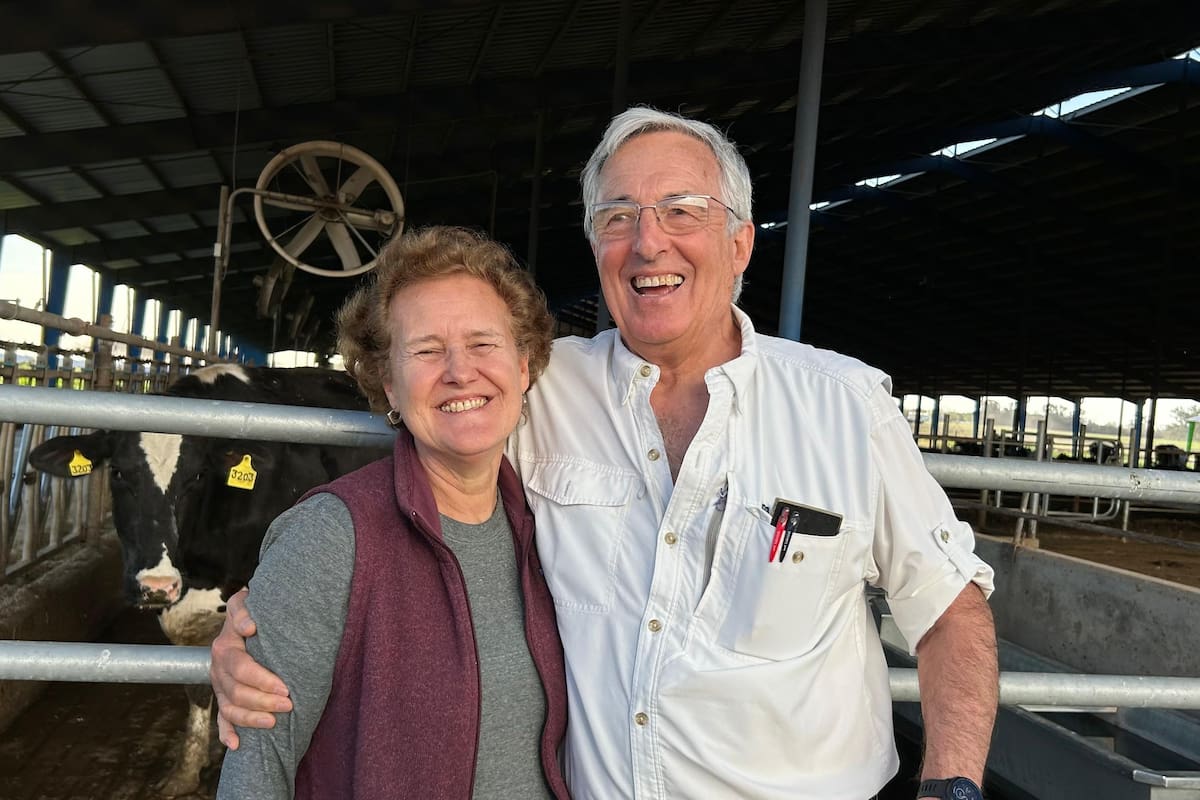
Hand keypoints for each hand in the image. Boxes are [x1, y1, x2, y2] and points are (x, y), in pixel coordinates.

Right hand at [210, 588, 292, 748]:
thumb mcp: (244, 602)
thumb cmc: (251, 612)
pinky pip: (221, 719)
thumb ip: (243, 610)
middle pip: (236, 693)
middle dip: (263, 702)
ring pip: (229, 709)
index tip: (285, 688)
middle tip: (289, 705)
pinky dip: (226, 733)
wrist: (245, 619)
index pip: (241, 669)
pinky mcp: (222, 697)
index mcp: (224, 647)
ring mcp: (219, 686)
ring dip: (250, 719)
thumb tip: (249, 627)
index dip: (263, 681)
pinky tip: (236, 745)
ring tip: (273, 723)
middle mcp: (218, 669)